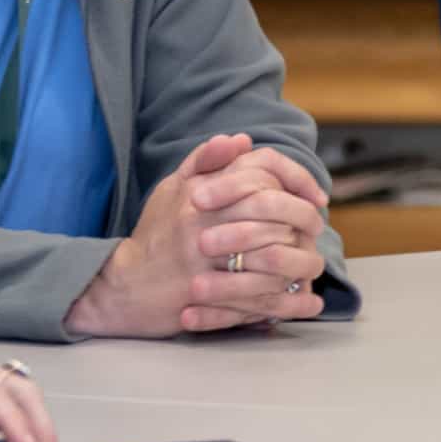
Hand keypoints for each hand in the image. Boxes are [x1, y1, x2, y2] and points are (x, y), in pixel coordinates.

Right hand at [66, 133, 333, 336]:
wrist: (123, 287)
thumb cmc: (154, 236)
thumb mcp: (172, 190)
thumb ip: (205, 162)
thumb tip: (242, 140)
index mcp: (198, 193)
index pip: (260, 172)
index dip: (296, 180)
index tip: (316, 196)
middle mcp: (203, 223)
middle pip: (272, 211)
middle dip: (303, 219)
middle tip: (317, 228)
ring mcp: (205, 261)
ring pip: (272, 254)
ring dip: (300, 260)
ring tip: (313, 262)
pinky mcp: (208, 295)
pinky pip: (260, 296)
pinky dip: (290, 300)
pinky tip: (309, 300)